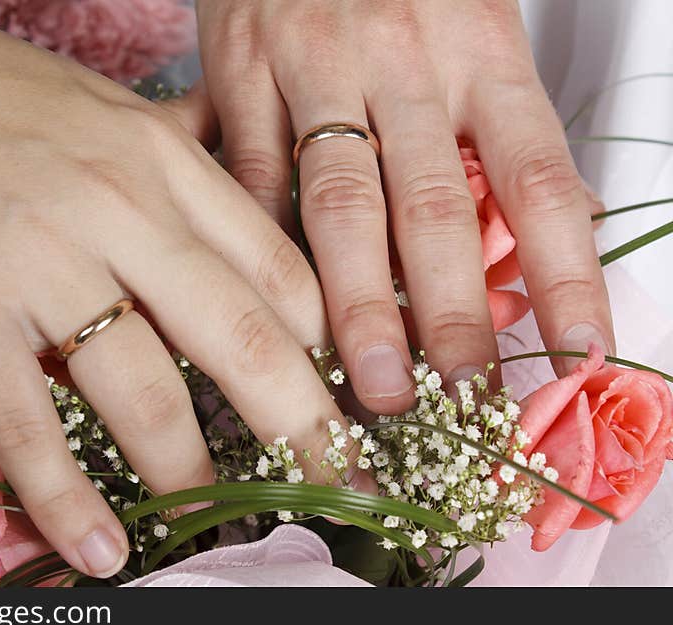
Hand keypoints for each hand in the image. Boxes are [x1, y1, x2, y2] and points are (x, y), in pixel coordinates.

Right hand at [0, 0, 354, 577]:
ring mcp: (43, 263)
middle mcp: (121, 211)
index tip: (345, 398)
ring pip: (144, 389)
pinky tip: (101, 546)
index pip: (279, 270)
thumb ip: (186, 174)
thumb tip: (255, 226)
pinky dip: (64, 493)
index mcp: (167, 165)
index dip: (326, 347)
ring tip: (218, 519)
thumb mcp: (112, 119)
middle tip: (341, 484)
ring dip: (191, 471)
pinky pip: (26, 419)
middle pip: (243, 336)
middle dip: (304, 426)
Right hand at [197, 0, 613, 409]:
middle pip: (434, 204)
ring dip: (359, 303)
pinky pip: (256, 174)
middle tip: (460, 389)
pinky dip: (266, 246)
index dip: (567, 271)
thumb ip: (497, 133)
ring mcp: (317, 65)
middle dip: (449, 310)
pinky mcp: (242, 69)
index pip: (539, 178)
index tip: (580, 349)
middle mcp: (404, 61)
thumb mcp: (472, 32)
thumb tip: (548, 229)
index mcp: (481, 54)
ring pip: (343, 201)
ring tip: (375, 380)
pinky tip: (275, 308)